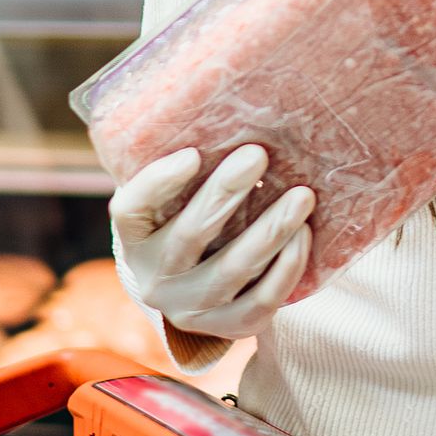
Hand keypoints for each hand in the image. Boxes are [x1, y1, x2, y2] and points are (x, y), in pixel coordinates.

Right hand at [110, 145, 313, 341]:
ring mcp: (190, 309)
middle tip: (259, 154)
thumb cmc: (189, 218)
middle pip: (190, 234)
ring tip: (302, 196)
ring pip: (232, 270)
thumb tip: (230, 108)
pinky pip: (260, 302)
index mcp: (134, 238)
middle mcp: (155, 278)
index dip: (159, 182)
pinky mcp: (227, 327)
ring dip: (271, 230)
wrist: (196, 285)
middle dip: (227, 192)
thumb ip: (189, 167)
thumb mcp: (175, 197)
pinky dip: (286, 268)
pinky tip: (304, 235)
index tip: (193, 153)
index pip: (132, 209)